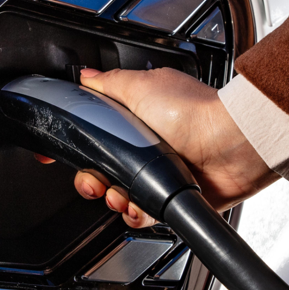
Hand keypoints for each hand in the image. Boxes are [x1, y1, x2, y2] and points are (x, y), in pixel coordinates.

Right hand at [36, 67, 277, 227]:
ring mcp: (158, 173)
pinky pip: (142, 214)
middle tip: (95, 179)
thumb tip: (84, 76)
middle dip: (91, 179)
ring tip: (123, 192)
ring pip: (117, 195)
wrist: (230, 145)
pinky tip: (140, 205)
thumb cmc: (193, 112)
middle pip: (99, 170)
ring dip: (114, 198)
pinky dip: (137, 213)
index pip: (93, 134)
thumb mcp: (141, 86)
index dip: (73, 145)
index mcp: (134, 118)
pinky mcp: (170, 197)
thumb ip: (107, 84)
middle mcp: (144, 146)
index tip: (58, 154)